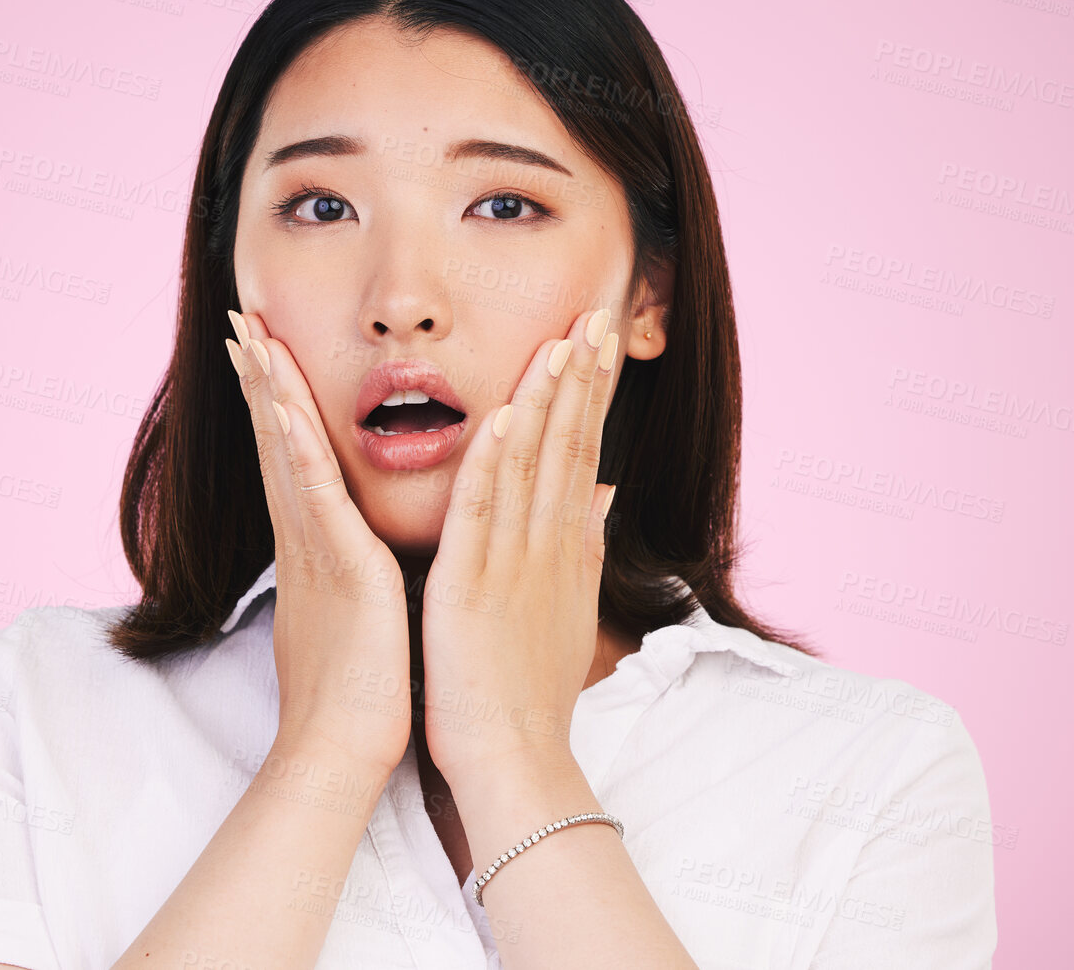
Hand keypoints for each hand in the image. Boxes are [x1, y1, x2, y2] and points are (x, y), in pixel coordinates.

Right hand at [226, 310, 411, 779]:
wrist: (340, 752)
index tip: (268, 350)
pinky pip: (313, 502)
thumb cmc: (356, 692)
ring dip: (269, 395)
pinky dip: (295, 453)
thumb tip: (369, 552)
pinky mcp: (337, 571)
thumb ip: (359, 572)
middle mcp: (305, 540)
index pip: (294, 458)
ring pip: (287, 457)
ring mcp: (314, 551)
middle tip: (243, 322)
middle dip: (261, 380)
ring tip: (252, 339)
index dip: (278, 402)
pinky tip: (283, 411)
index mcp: (317, 547)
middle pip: (277, 443)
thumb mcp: (361, 613)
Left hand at [418, 306, 619, 784]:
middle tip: (597, 313)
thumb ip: (581, 550)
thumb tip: (600, 501)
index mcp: (563, 548)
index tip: (600, 339)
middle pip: (571, 444)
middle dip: (584, 376)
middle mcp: (549, 545)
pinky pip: (484, 514)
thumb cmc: (529, 692)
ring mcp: (515, 563)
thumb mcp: (566, 611)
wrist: (513, 759)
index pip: (582, 452)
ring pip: (535, 465)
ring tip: (563, 338)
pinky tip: (508, 415)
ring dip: (549, 399)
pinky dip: (497, 462)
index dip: (592, 393)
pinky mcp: (474, 586)